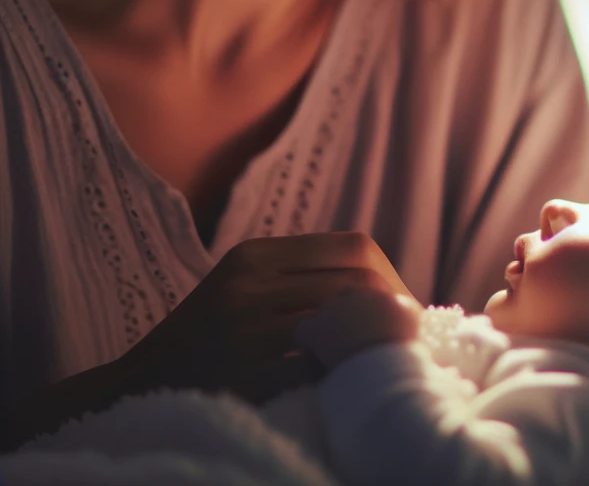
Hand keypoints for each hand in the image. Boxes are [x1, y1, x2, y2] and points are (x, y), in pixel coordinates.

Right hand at [118, 232, 413, 403]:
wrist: (132, 391)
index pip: (353, 247)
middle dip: (393, 312)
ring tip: (386, 361)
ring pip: (345, 322)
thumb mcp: (243, 289)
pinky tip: (348, 386)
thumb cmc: (203, 342)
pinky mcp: (243, 375)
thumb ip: (298, 276)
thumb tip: (380, 285)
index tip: (402, 307)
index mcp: (255, 256)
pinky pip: (318, 366)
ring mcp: (244, 329)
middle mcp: (251, 283)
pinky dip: (342, 374)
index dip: (389, 277)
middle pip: (358, 283)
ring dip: (374, 343)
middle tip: (406, 340)